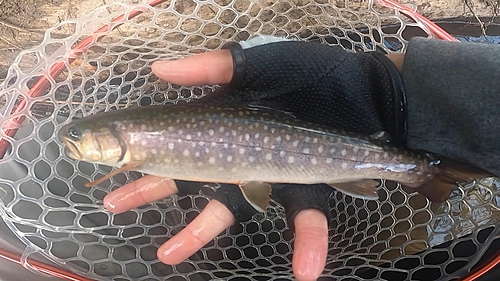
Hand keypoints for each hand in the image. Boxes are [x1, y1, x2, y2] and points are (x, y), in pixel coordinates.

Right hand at [103, 49, 328, 280]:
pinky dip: (307, 245)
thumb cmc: (312, 75)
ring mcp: (271, 176)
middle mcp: (241, 154)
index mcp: (226, 126)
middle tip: (112, 204)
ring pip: (235, 210)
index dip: (144, 157)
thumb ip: (214, 67)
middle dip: (151, 192)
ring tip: (168, 255)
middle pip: (189, 179)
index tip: (111, 167)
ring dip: (202, 232)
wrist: (368, 91)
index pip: (177, 144)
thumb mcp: (259, 64)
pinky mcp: (306, 189)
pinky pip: (305, 221)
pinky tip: (305, 272)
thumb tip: (157, 69)